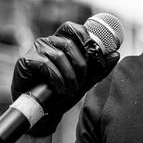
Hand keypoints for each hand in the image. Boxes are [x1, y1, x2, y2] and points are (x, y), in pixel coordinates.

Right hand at [11, 21, 119, 135]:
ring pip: (59, 56)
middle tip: (81, 82)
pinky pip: (46, 65)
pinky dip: (56, 80)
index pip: (76, 29)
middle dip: (80, 64)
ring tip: (70, 90)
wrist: (44, 113)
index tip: (96, 57)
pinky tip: (59, 90)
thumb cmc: (63, 93)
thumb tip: (116, 54)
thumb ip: (100, 68)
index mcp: (61, 42)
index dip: (87, 40)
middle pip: (69, 43)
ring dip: (69, 76)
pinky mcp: (26, 60)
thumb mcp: (85, 81)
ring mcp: (35, 49)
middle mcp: (48, 41)